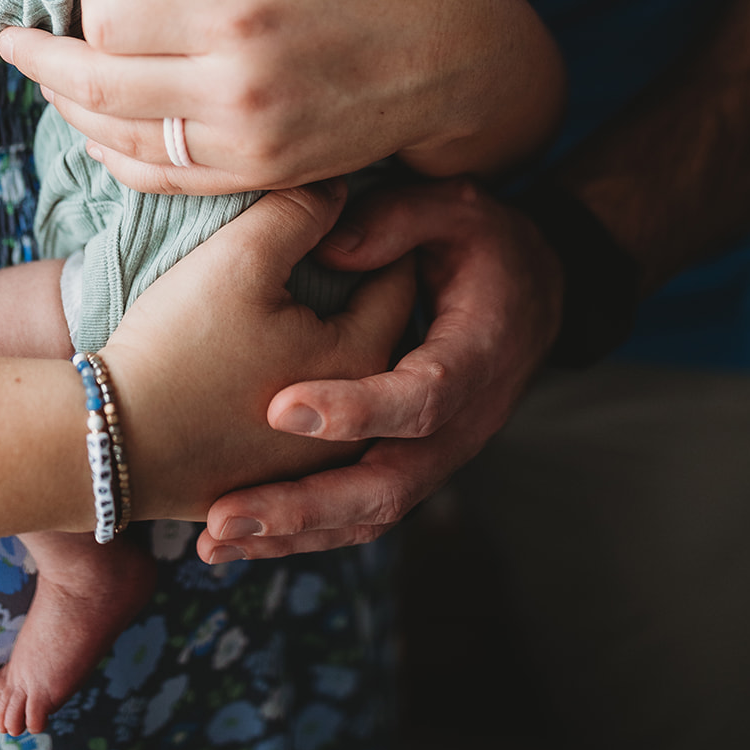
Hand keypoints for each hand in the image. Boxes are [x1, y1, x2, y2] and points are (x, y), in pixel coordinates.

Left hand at [0, 0, 563, 192]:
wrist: (462, 65)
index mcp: (240, 14)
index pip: (112, 17)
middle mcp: (234, 91)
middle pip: (97, 84)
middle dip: (40, 60)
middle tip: (11, 38)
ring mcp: (245, 145)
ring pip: (119, 138)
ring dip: (70, 107)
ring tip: (46, 77)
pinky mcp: (260, 176)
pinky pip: (161, 180)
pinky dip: (116, 157)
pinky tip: (98, 131)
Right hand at [103, 179, 416, 521]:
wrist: (107, 443)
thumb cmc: (177, 345)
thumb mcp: (241, 257)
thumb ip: (302, 209)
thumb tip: (341, 186)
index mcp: (364, 361)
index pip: (399, 275)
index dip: (375, 231)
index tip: (344, 205)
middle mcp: (358, 421)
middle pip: (373, 325)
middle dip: (356, 281)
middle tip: (322, 240)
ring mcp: (317, 457)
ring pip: (339, 368)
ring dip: (325, 329)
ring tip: (290, 290)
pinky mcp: (275, 476)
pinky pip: (304, 408)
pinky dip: (296, 375)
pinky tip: (257, 348)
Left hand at [195, 178, 561, 559]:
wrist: (533, 298)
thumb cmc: (485, 246)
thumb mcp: (458, 209)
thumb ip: (399, 221)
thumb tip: (332, 250)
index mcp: (477, 356)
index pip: (421, 398)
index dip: (356, 409)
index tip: (280, 408)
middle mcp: (462, 424)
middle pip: (389, 486)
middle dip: (305, 506)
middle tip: (226, 515)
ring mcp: (437, 455)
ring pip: (370, 514)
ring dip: (292, 532)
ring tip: (216, 540)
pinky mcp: (410, 465)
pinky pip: (360, 513)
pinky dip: (301, 532)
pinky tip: (238, 539)